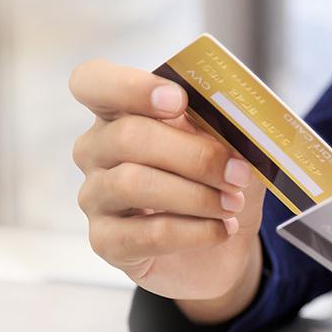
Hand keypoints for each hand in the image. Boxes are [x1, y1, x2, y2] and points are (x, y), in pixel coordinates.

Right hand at [70, 59, 265, 322]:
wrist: (219, 249)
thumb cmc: (215, 185)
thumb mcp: (228, 148)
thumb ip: (220, 126)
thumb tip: (232, 121)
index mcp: (119, 112)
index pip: (93, 82)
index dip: (130, 87)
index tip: (179, 101)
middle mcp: (96, 150)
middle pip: (128, 137)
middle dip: (193, 155)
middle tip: (238, 173)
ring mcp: (95, 197)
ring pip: (133, 184)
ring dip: (196, 195)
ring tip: (232, 204)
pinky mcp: (106, 241)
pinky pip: (147, 233)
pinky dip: (194, 231)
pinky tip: (221, 229)